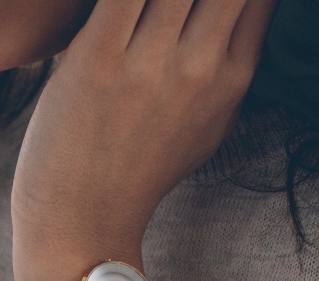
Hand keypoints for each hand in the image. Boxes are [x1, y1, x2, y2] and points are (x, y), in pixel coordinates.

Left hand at [10, 0, 276, 280]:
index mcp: (234, 76)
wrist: (81, 222)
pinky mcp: (97, 58)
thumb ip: (227, 72)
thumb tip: (236, 28)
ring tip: (134, 16)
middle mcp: (201, 65)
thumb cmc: (137, 173)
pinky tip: (106, 8)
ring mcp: (150, 62)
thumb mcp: (208, 127)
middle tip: (160, 12)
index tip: (192, 10)